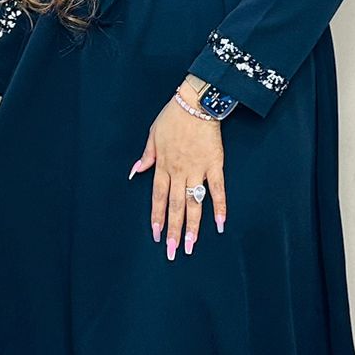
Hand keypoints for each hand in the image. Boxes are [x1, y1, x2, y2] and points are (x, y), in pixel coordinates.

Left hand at [129, 91, 226, 257]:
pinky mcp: (215, 165)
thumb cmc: (173, 116)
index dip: (157, 217)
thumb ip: (146, 156)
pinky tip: (220, 224)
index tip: (155, 235)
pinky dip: (220, 207)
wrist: (196, 102)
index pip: (158, 197)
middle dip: (173, 230)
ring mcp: (198, 169)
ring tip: (190, 246)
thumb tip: (135, 172)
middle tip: (172, 251)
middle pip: (175, 206)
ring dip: (192, 226)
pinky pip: (217, 189)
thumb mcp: (153, 134)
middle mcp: (179, 171)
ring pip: (194, 203)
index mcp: (163, 165)